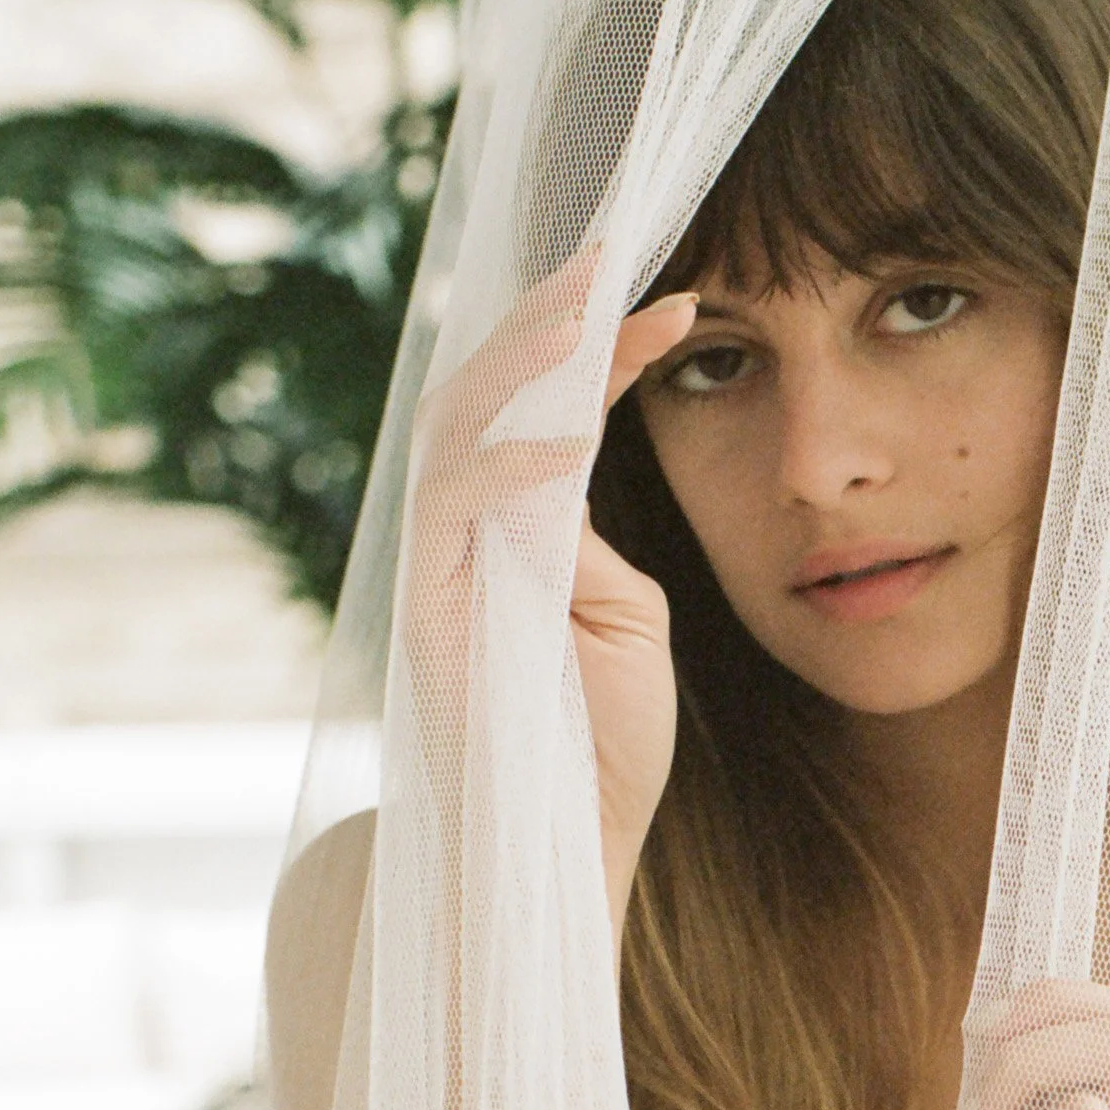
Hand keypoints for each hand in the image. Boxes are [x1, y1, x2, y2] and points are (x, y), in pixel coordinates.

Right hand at [408, 257, 697, 926]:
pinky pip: (451, 512)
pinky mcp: (425, 610)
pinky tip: (566, 444)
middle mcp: (469, 532)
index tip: (683, 302)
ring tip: (583, 313)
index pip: (555, 410)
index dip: (606, 350)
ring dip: (520, 364)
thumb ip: (599, 540)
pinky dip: (505, 471)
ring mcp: (439, 566)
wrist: (568, 851)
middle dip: (546, 321)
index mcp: (524, 529)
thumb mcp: (628, 620)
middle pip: (489, 391)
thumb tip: (571, 471)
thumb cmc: (601, 750)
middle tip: (608, 258)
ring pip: (456, 426)